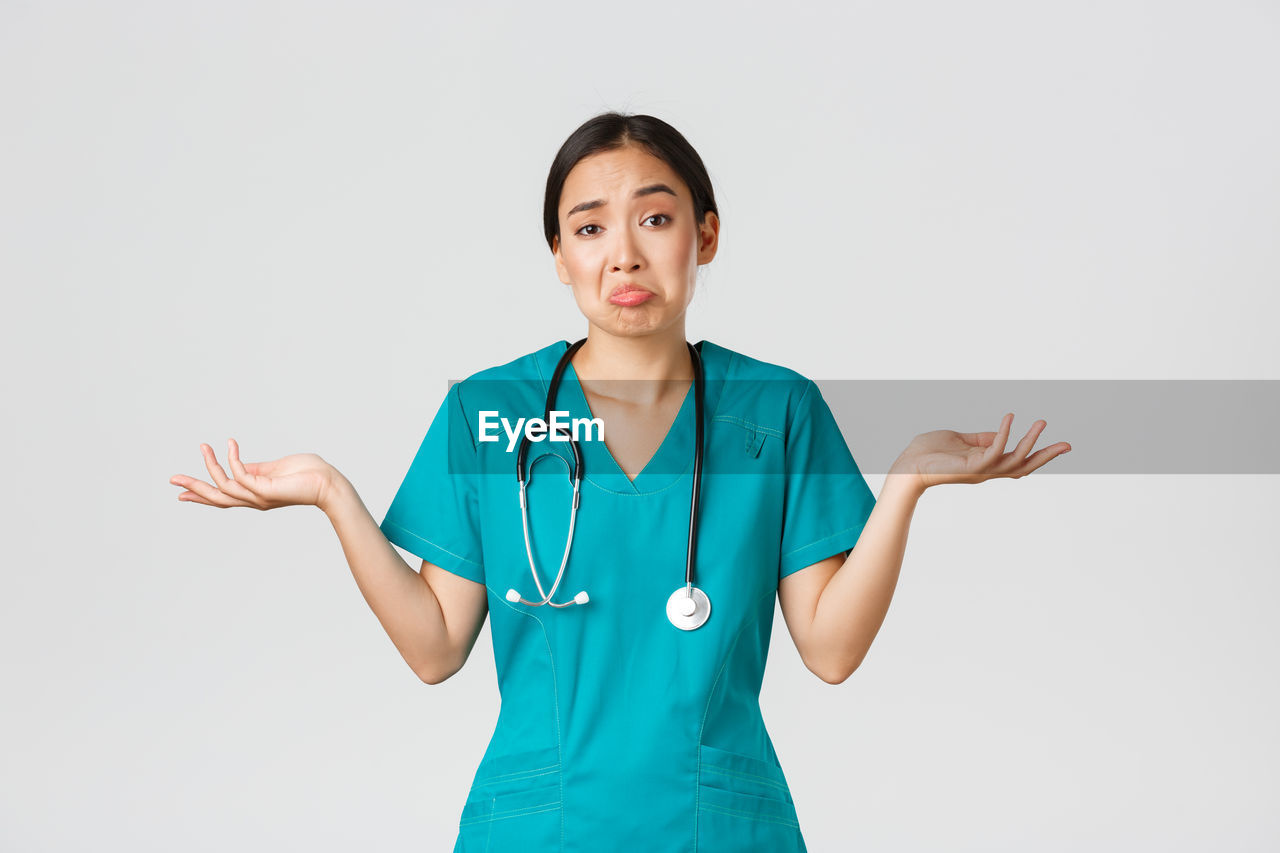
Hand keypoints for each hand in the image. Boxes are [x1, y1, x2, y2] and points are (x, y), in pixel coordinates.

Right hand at [169, 438, 339, 511]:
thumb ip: (255, 470)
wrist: (329, 482)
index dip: (201, 495)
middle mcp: (254, 499)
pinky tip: (231, 444)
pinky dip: (232, 459)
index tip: (180, 493)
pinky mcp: (266, 490)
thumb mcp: (274, 469)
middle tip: (172, 478)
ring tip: (204, 446)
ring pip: (224, 486)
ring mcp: (259, 496)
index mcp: (254, 494)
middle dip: (194, 487)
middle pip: (216, 498)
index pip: (222, 497)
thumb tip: (237, 465)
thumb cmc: (307, 474)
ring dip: (210, 465)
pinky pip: (240, 474)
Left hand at [890, 413, 1070, 490]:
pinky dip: (1004, 434)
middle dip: (1046, 456)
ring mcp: (980, 470)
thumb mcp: (961, 441)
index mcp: (986, 464)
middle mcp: (987, 471)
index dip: (1038, 454)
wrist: (908, 465)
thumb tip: (1001, 432)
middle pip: (1024, 467)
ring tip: (1042, 422)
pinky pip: (994, 451)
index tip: (1059, 445)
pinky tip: (1010, 418)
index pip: (1018, 461)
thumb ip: (981, 438)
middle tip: (1068, 445)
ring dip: (1030, 442)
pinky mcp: (970, 467)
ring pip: (1014, 460)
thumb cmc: (929, 452)